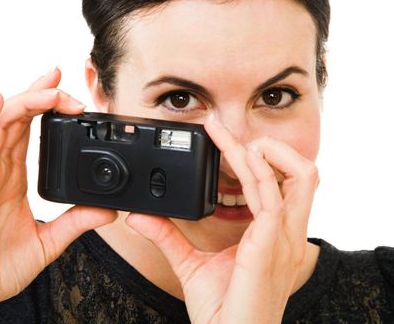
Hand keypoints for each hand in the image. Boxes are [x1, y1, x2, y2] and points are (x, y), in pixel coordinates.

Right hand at [0, 69, 116, 322]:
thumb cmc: (2, 266)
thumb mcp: (51, 241)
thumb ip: (76, 222)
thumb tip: (108, 210)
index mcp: (14, 179)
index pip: (30, 132)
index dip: (47, 110)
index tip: (71, 96)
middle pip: (17, 119)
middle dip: (40, 94)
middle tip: (62, 76)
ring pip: (0, 124)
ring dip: (23, 100)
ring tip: (46, 83)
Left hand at [126, 115, 318, 322]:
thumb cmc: (220, 309)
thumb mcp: (191, 264)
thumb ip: (168, 236)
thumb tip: (141, 216)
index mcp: (274, 235)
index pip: (278, 184)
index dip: (259, 156)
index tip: (223, 135)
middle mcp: (286, 234)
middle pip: (300, 175)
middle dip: (274, 147)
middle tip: (233, 134)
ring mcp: (283, 241)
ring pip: (294, 179)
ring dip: (267, 152)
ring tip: (235, 139)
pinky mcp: (269, 249)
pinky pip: (271, 202)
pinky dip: (259, 175)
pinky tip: (242, 158)